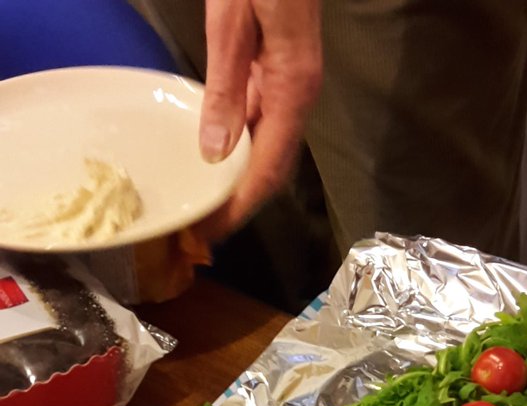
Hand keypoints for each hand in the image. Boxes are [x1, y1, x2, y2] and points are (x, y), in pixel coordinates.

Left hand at [198, 0, 321, 239]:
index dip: (238, 209)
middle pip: (271, 169)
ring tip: (204, 205)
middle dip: (238, 205)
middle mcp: (298, 95)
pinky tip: (214, 158)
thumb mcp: (233, 21)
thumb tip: (214, 154)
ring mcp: (292, 83)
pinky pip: (261, 122)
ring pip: (266, 149)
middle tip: (200, 232)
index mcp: (291, 89)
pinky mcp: (281, 69)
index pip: (266, 171)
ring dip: (237, 182)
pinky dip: (238, 148)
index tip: (208, 235)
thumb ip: (225, 87)